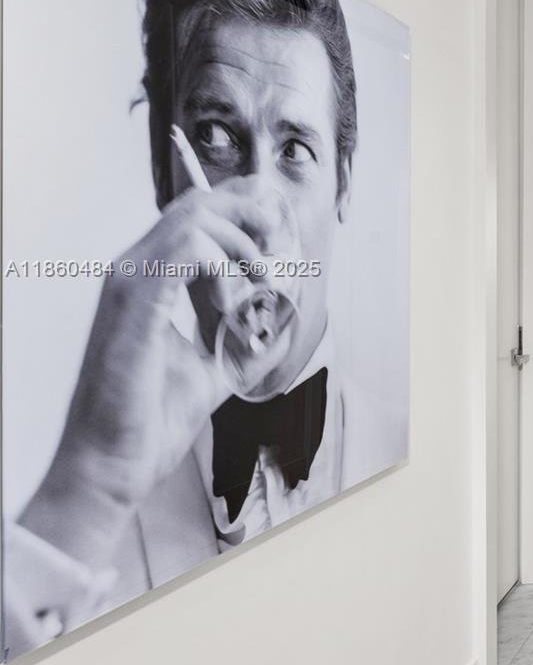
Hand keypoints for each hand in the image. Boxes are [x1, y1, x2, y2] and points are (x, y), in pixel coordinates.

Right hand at [21, 178, 289, 566]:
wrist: (114, 462)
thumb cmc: (151, 419)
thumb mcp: (219, 367)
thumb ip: (250, 338)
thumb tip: (286, 316)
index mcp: (150, 280)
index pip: (196, 214)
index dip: (247, 213)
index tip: (283, 245)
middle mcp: (134, 270)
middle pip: (200, 202)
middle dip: (253, 217)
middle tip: (281, 257)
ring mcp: (130, 281)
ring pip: (197, 217)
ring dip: (245, 245)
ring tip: (263, 288)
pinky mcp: (135, 300)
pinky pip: (188, 249)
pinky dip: (227, 268)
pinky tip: (235, 308)